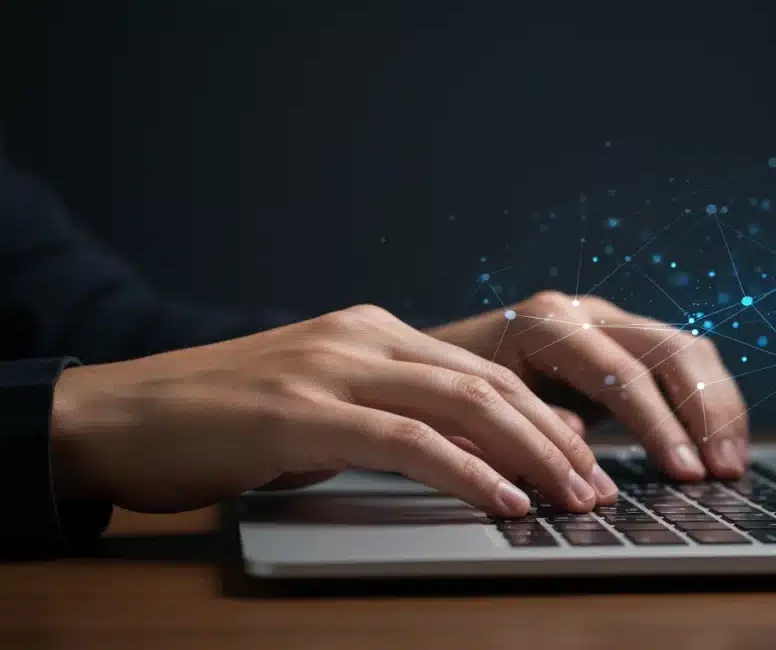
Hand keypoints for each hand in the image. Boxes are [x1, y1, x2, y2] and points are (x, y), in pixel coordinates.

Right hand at [49, 305, 618, 516]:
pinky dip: (465, 473)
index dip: (546, 419)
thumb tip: (474, 452)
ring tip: (571, 498)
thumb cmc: (224, 420)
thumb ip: (393, 416)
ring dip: (530, 455)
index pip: (486, 372)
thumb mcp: (324, 409)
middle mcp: (363, 337)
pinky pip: (406, 442)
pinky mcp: (303, 413)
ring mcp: (333, 368)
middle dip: (555, 439)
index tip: (586, 460)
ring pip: (463, 405)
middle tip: (597, 486)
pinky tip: (503, 501)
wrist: (121, 414)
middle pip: (490, 384)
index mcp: (374, 331)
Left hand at [427, 292, 749, 480]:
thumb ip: (530, 432)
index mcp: (546, 322)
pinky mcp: (624, 339)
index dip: (658, 425)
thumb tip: (586, 462)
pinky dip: (708, 402)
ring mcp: (608, 319)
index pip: (621, 372)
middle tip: (721, 471)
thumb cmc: (451, 392)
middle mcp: (585, 311)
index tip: (683, 472)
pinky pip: (683, 360)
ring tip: (731, 464)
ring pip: (686, 349)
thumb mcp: (477, 414)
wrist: (433, 360)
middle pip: (668, 350)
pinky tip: (721, 443)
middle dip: (703, 414)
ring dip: (717, 408)